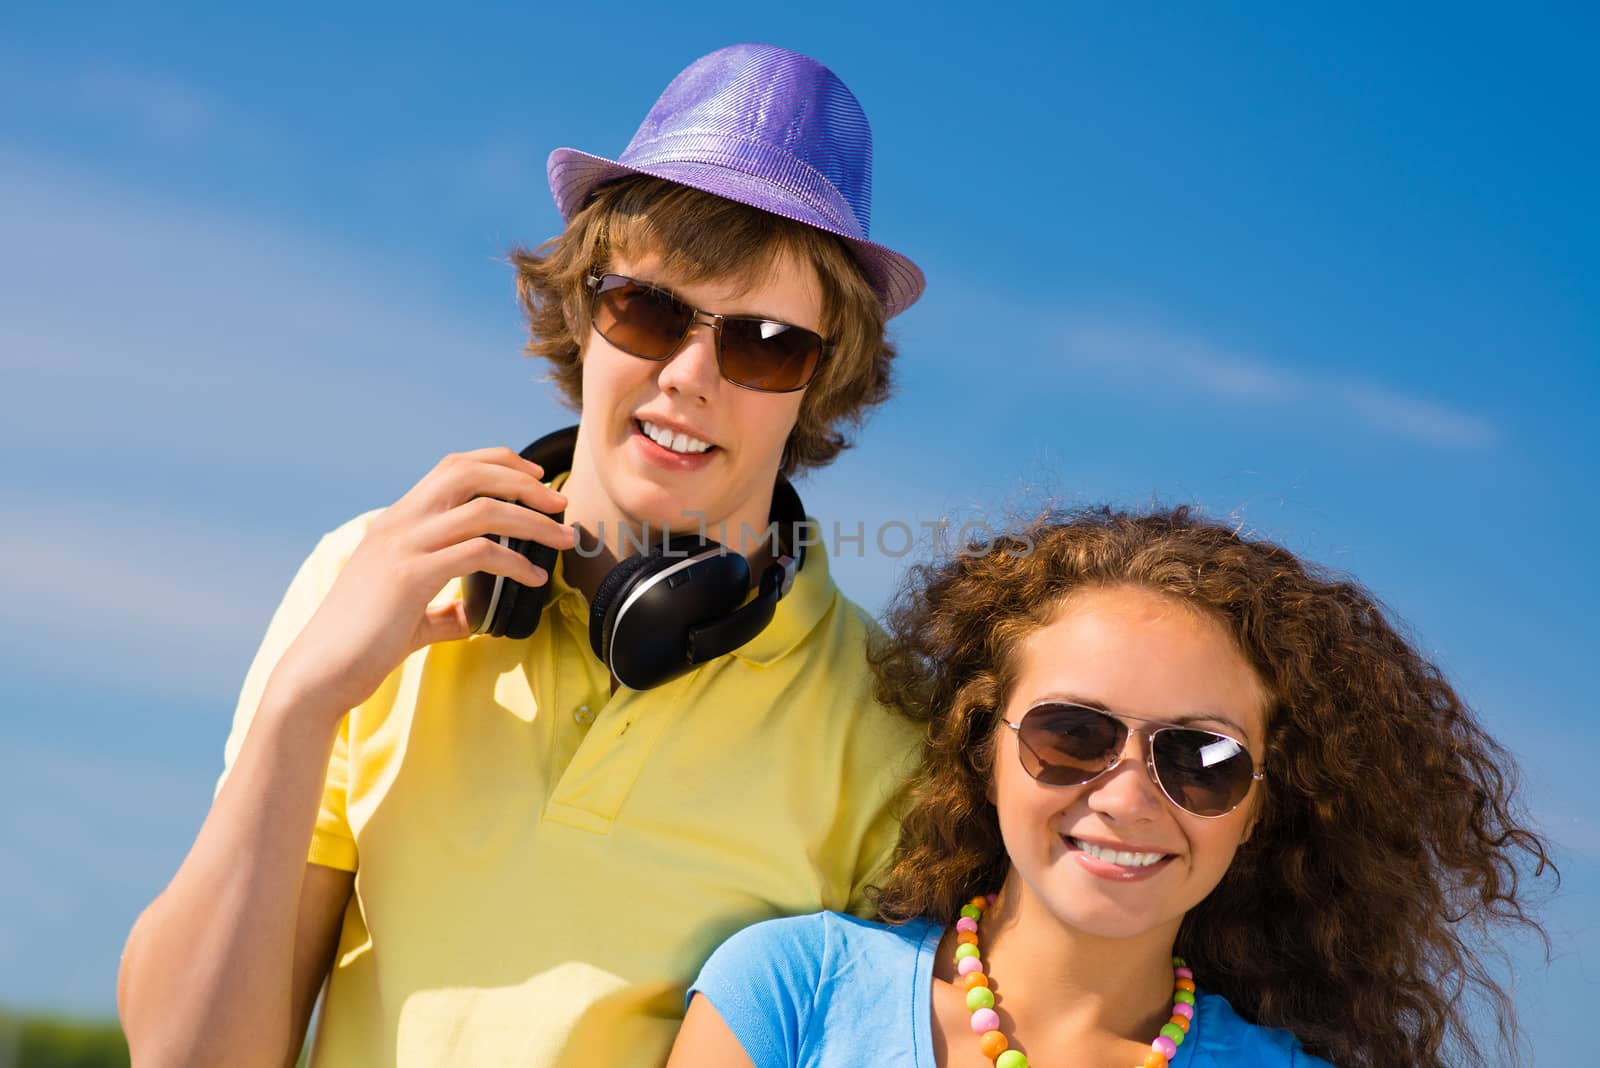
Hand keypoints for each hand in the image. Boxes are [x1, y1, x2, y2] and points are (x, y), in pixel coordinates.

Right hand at [264, 448, 573, 720]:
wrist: (320, 672)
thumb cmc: (362, 645)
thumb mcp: (409, 616)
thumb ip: (441, 608)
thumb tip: (469, 613)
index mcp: (397, 523)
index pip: (452, 468)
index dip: (498, 463)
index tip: (536, 477)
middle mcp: (399, 524)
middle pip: (469, 473)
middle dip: (522, 480)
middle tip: (559, 502)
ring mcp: (402, 547)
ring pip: (482, 509)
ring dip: (533, 521)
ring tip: (563, 539)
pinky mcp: (410, 576)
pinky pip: (477, 552)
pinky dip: (514, 561)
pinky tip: (534, 578)